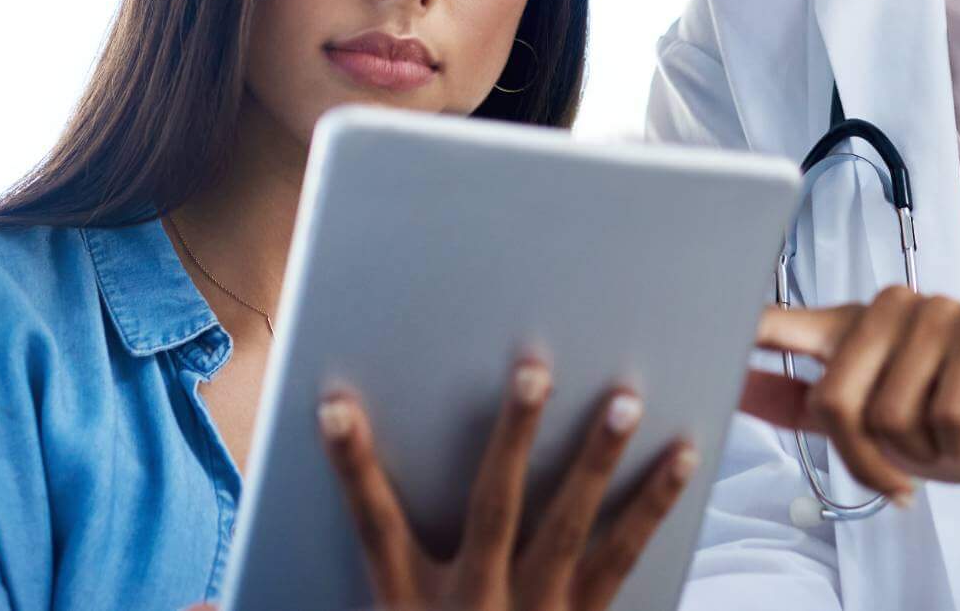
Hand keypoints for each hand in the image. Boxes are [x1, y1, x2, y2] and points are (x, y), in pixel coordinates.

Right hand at [318, 360, 698, 610]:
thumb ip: (386, 553)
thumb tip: (278, 537)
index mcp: (413, 605)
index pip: (375, 525)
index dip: (354, 467)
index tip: (336, 407)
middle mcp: (478, 604)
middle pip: (494, 508)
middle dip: (513, 438)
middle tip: (534, 372)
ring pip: (570, 526)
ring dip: (598, 460)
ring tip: (625, 402)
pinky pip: (624, 556)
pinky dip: (654, 504)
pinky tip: (682, 457)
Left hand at [741, 289, 959, 495]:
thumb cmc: (958, 415)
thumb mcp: (878, 423)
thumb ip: (809, 403)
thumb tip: (741, 388)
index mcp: (853, 325)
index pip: (782, 322)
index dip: (741, 330)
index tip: (700, 330)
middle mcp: (888, 307)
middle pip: (834, 401)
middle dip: (865, 458)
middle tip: (898, 475)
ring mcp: (936, 314)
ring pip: (889, 416)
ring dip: (919, 453)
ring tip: (945, 436)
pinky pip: (943, 418)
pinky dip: (956, 446)